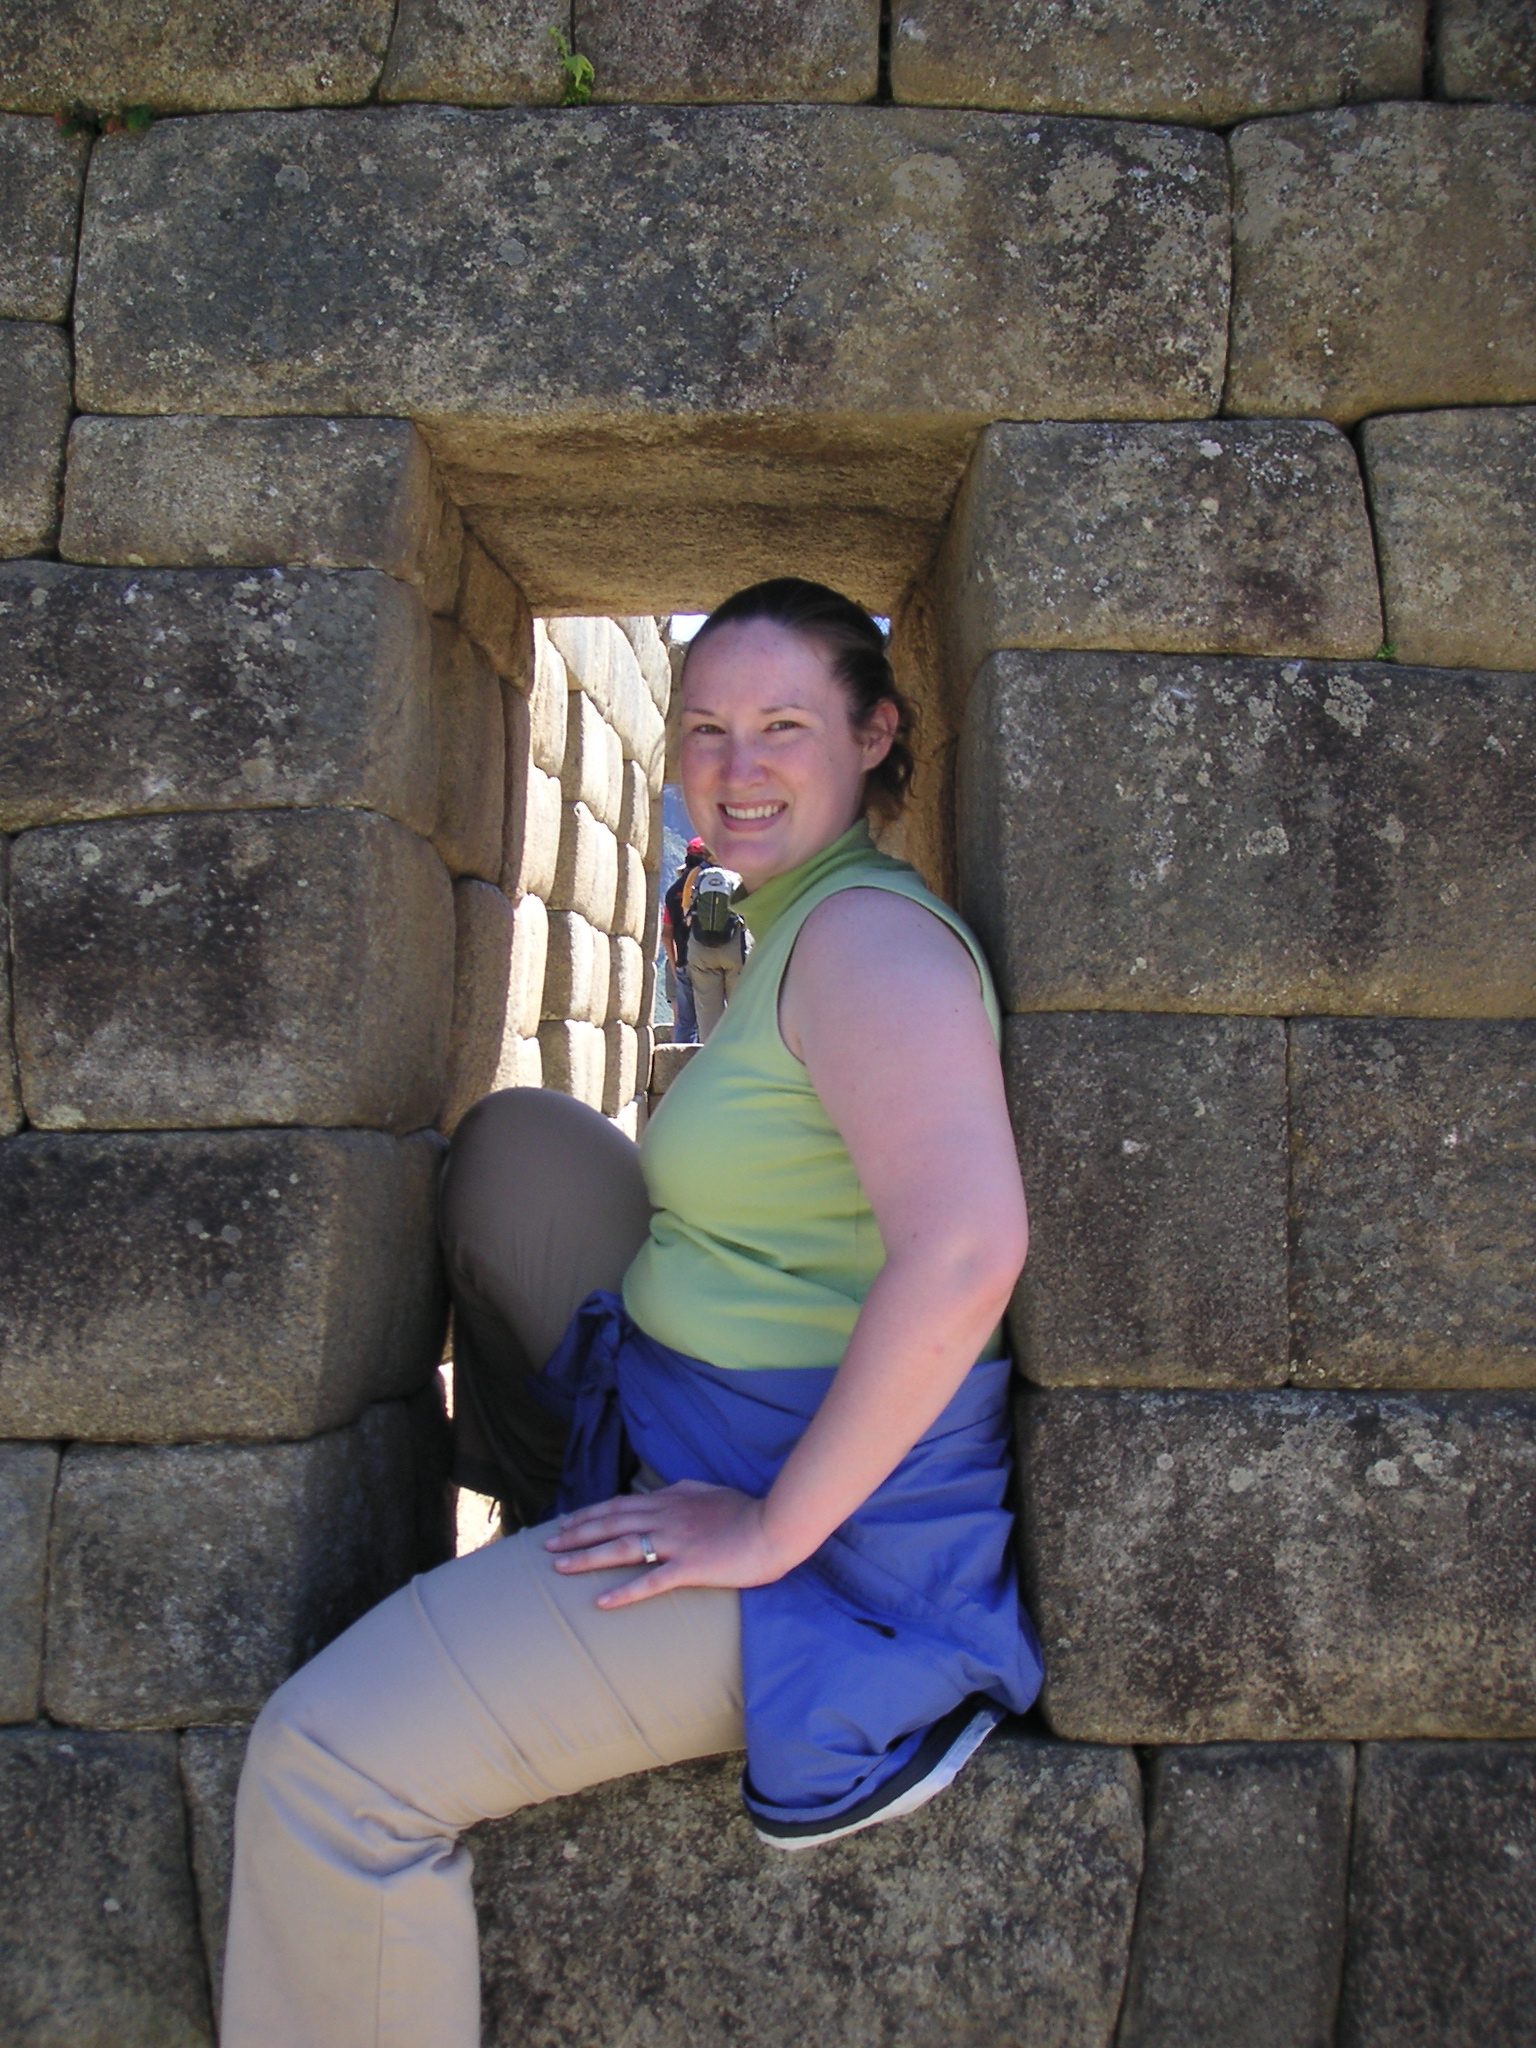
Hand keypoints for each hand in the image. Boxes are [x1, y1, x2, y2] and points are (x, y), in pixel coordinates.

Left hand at [543, 1480, 792, 1609]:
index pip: (619, 1505)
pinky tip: (600, 1602)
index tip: (565, 1523)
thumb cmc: (747, 1510)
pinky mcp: (690, 1567)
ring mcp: (676, 1542)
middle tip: (547, 1546)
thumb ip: (683, 1490)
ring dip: (587, 1558)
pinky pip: (650, 1581)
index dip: (589, 1514)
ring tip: (559, 1568)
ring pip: (621, 1548)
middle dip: (575, 1534)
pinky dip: (623, 1592)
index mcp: (670, 1500)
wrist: (774, 1525)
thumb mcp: (710, 1491)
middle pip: (610, 1524)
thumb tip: (662, 1489)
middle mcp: (666, 1518)